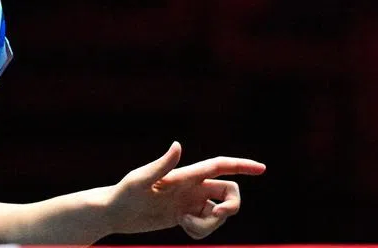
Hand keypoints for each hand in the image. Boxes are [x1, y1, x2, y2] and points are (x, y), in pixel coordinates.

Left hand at [104, 141, 265, 239]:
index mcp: (185, 175)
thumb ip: (161, 164)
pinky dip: (201, 232)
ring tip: (185, 225)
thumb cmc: (124, 194)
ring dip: (211, 226)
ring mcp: (190, 202)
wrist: (114, 212)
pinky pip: (207, 226)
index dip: (242, 165)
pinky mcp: (186, 216)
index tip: (262, 168)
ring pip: (220, 213)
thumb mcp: (141, 180)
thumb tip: (178, 145)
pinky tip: (182, 228)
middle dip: (231, 208)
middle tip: (215, 216)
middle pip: (229, 192)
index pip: (219, 166)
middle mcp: (192, 186)